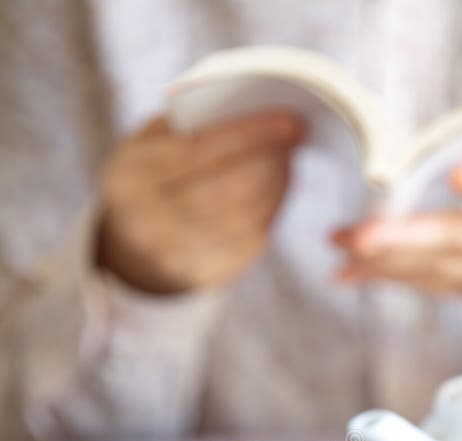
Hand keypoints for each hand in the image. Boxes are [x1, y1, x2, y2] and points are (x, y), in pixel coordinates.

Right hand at [97, 111, 302, 293]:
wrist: (134, 244)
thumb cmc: (151, 176)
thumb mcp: (151, 144)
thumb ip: (189, 124)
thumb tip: (253, 108)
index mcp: (130, 180)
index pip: (196, 152)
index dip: (247, 134)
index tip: (288, 117)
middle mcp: (150, 224)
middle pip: (228, 189)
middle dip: (268, 157)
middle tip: (294, 132)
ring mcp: (179, 256)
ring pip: (246, 216)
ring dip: (275, 182)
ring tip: (285, 155)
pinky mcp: (207, 274)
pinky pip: (252, 239)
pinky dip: (271, 207)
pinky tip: (276, 184)